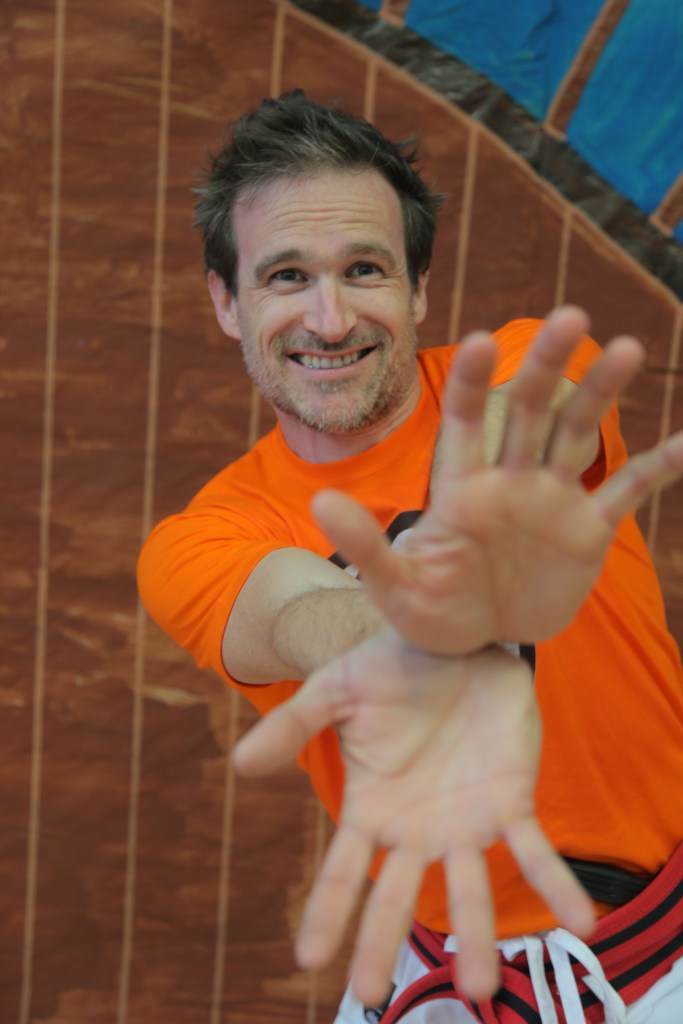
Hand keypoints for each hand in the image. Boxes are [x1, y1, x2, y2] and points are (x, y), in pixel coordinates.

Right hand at [233, 632, 594, 1003]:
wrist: (450, 638)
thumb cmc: (388, 668)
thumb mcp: (334, 691)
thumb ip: (292, 727)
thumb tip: (238, 765)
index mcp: (370, 810)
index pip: (341, 872)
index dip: (326, 913)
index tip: (308, 959)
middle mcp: (415, 831)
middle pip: (396, 898)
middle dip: (382, 946)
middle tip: (371, 996)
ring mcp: (465, 822)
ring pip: (469, 891)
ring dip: (477, 937)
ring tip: (481, 986)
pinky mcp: (511, 801)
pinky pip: (535, 852)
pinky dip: (557, 888)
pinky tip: (582, 921)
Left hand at [312, 307, 682, 653]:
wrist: (475, 646)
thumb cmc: (429, 614)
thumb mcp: (393, 588)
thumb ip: (366, 546)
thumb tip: (319, 504)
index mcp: (461, 488)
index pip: (467, 422)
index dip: (475, 384)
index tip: (482, 340)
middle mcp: (508, 480)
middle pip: (530, 412)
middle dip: (548, 367)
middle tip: (571, 317)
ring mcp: (549, 500)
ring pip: (577, 435)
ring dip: (600, 395)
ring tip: (627, 349)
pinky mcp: (585, 531)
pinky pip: (623, 493)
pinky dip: (654, 470)